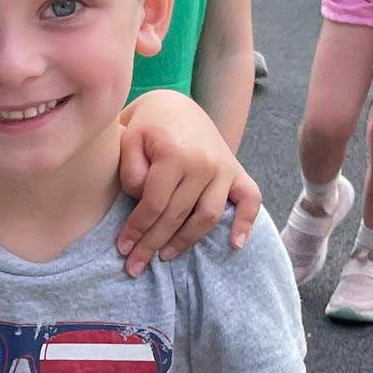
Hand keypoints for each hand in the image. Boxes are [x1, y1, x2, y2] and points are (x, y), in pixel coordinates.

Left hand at [116, 100, 260, 269]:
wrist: (175, 106)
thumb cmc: (146, 127)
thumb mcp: (128, 140)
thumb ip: (130, 171)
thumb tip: (142, 201)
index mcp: (175, 154)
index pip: (154, 204)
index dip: (136, 229)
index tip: (122, 247)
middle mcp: (204, 163)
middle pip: (177, 215)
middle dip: (153, 244)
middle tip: (135, 266)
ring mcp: (224, 168)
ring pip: (208, 216)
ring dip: (186, 241)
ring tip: (165, 256)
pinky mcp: (237, 171)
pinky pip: (250, 199)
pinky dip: (246, 223)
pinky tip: (235, 245)